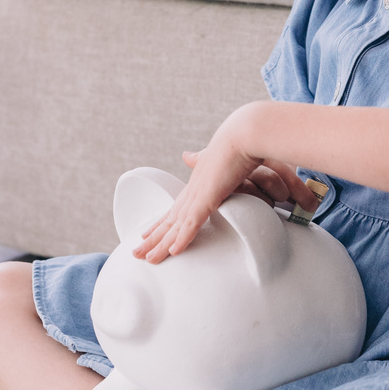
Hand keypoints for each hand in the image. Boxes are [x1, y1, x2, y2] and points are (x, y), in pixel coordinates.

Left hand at [131, 111, 318, 263]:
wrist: (251, 131)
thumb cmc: (250, 145)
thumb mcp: (238, 167)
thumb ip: (239, 175)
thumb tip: (243, 175)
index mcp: (202, 183)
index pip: (178, 208)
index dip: (163, 221)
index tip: (150, 231)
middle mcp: (196, 189)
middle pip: (169, 219)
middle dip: (153, 237)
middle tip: (136, 252)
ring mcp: (200, 193)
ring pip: (175, 225)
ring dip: (160, 244)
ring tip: (144, 259)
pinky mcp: (208, 196)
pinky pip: (192, 223)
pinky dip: (182, 237)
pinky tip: (172, 252)